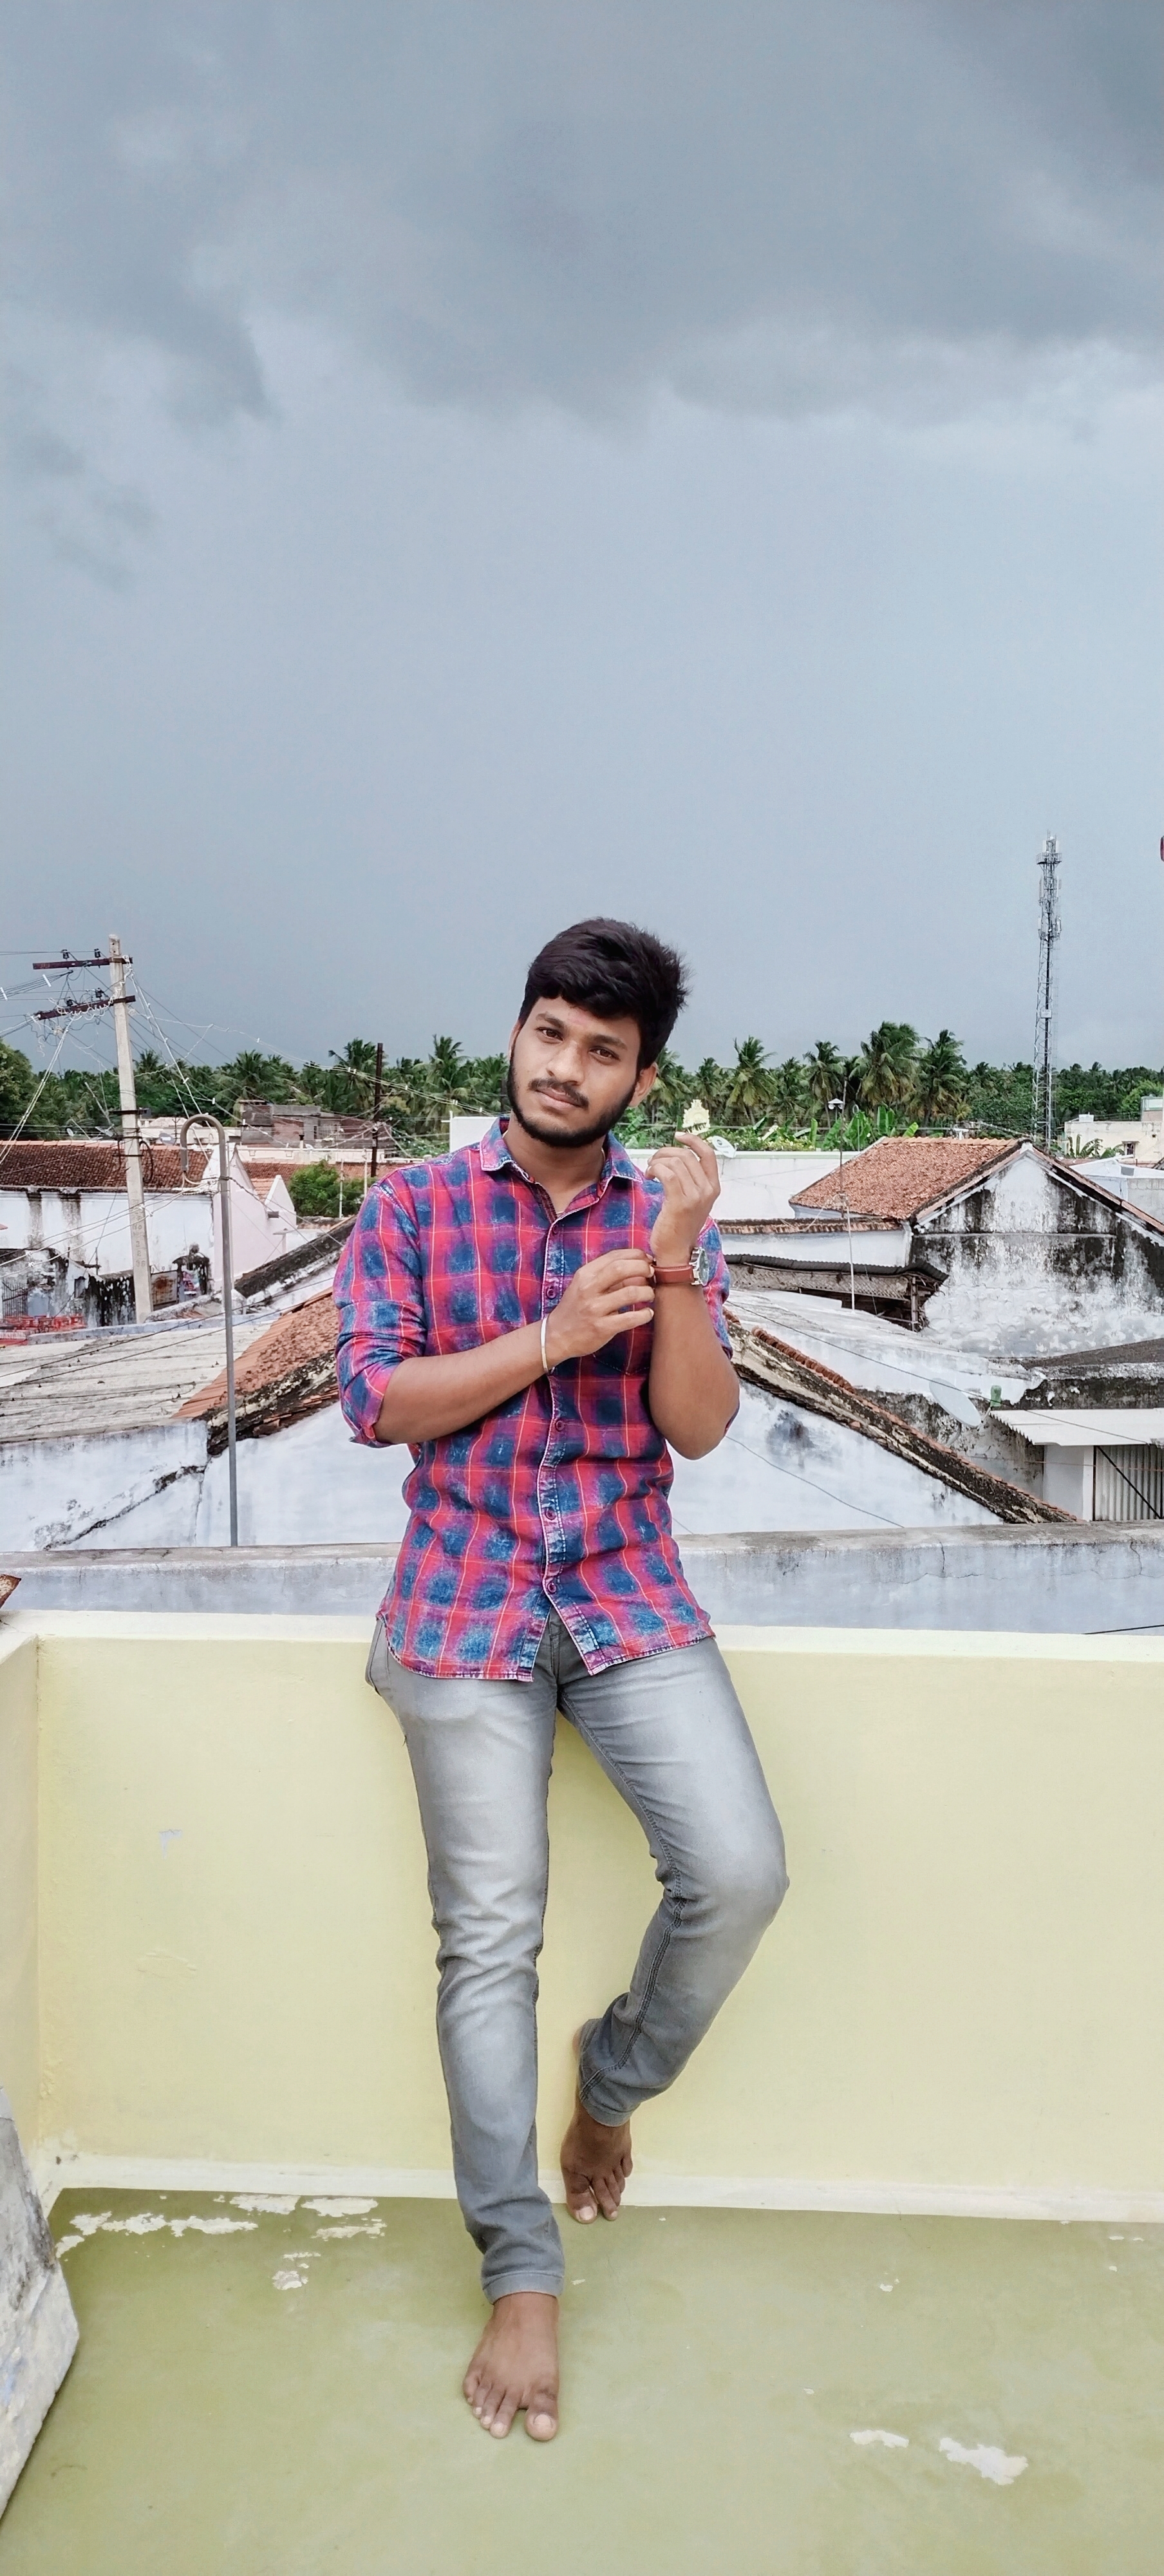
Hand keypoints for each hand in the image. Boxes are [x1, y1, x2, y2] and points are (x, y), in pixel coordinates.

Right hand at [544, 1250, 654, 1361]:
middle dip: (643, 1268)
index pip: (614, 1256)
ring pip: (631, 1292)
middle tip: (652, 1275)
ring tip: (650, 1295)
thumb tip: (640, 1266)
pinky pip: (631, 1318)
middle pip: (622, 1268)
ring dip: (647, 1292)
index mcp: (585, 1274)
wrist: (557, 1335)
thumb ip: (608, 1275)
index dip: (636, 1255)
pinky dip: (645, 1314)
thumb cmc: (576, 1308)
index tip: (647, 1260)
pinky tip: (648, 1314)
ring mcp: (594, 1308)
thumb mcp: (585, 1285)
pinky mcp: (602, 1327)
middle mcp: (588, 1288)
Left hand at [646, 1135, 719, 1263]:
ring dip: (658, 1161)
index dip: (693, 1141)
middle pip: (686, 1156)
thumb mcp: (693, 1202)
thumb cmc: (680, 1227)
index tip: (678, 1136)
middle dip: (666, 1153)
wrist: (676, 1252)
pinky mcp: (680, 1202)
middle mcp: (708, 1190)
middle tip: (654, 1161)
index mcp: (713, 1187)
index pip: (708, 1154)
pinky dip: (655, 1170)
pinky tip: (649, 1176)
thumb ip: (691, 1181)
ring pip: (675, 1163)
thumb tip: (677, 1159)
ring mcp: (695, 1197)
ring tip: (650, 1171)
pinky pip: (667, 1174)